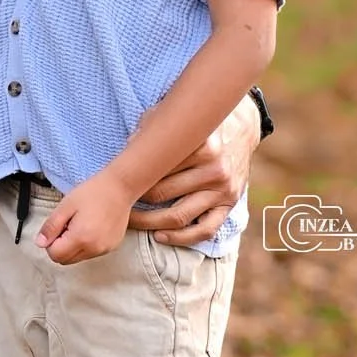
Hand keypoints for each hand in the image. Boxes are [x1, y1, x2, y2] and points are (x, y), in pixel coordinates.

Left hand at [37, 171, 131, 263]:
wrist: (119, 188)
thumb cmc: (93, 193)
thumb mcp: (66, 206)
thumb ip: (51, 227)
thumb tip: (40, 243)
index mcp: (81, 238)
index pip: (55, 255)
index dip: (50, 242)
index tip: (57, 227)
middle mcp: (94, 248)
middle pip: (66, 260)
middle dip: (60, 246)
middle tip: (67, 225)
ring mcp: (104, 249)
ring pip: (78, 258)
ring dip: (73, 246)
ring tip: (80, 224)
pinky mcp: (112, 247)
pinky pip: (91, 253)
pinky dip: (86, 245)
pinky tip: (90, 227)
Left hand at [127, 97, 260, 248]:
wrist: (241, 128)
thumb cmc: (199, 125)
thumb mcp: (177, 118)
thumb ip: (152, 131)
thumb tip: (125, 154)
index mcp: (202, 146)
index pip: (156, 169)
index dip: (132, 179)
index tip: (116, 184)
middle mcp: (214, 169)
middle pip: (163, 194)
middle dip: (136, 201)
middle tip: (119, 203)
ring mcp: (223, 190)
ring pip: (180, 216)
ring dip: (151, 223)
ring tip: (132, 222)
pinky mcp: (229, 204)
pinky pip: (205, 230)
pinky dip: (181, 238)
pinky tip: (161, 236)